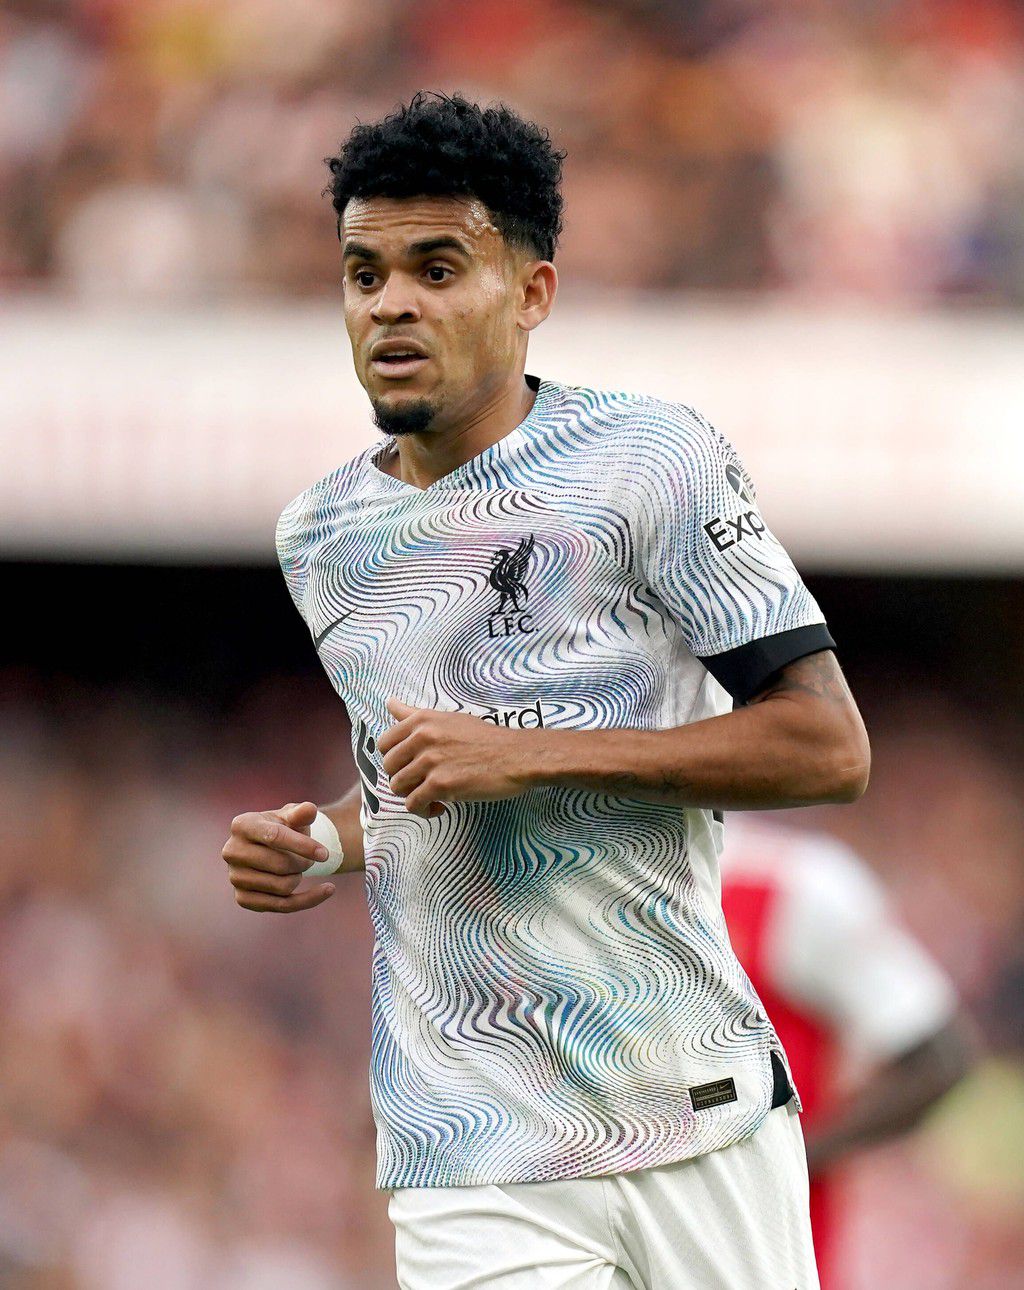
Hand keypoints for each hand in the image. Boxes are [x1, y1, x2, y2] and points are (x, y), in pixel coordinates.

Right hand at [222, 801, 335, 911]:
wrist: (270, 847)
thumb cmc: (283, 827)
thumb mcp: (292, 816)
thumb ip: (301, 812)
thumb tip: (310, 809)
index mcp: (242, 825)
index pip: (275, 837)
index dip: (303, 846)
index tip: (325, 854)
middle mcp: (232, 851)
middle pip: (280, 865)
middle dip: (304, 863)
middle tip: (310, 859)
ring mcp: (235, 877)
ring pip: (282, 887)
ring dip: (300, 877)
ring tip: (299, 867)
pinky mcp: (243, 898)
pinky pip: (282, 906)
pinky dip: (309, 899)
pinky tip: (329, 889)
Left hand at [377, 698, 534, 818]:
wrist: (516, 756)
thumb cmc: (485, 738)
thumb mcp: (448, 718)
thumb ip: (415, 714)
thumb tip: (390, 702)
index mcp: (422, 720)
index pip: (384, 743)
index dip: (394, 759)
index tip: (410, 766)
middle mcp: (422, 737)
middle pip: (389, 766)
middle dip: (403, 778)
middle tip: (423, 782)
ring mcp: (430, 761)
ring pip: (398, 787)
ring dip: (412, 796)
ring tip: (432, 797)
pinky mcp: (441, 784)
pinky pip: (413, 804)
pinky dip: (423, 810)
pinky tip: (440, 807)